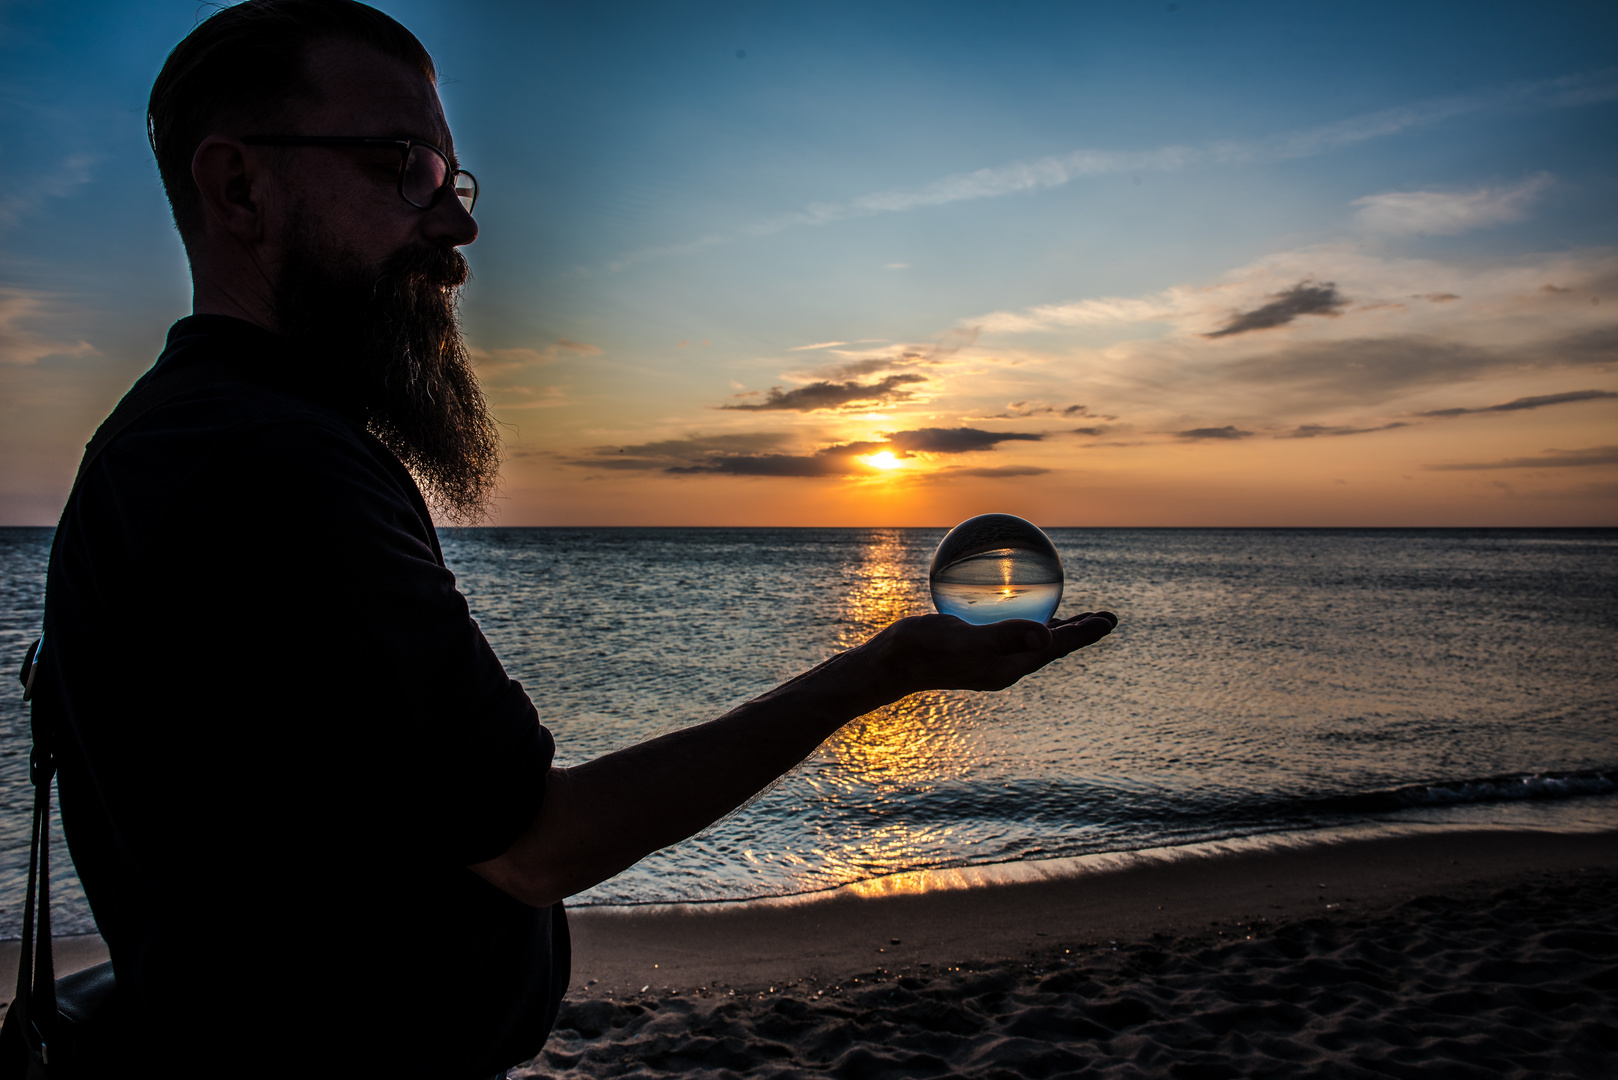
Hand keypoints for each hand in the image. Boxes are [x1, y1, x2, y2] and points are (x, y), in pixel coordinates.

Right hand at [864, 609, 1117, 695]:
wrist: (889, 663)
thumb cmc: (925, 652)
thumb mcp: (968, 642)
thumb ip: (1007, 637)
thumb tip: (1048, 638)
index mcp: (1008, 667)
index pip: (1056, 648)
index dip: (1084, 633)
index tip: (1109, 619)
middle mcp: (1002, 665)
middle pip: (1050, 646)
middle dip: (1078, 632)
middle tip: (1105, 617)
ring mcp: (986, 656)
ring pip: (1029, 638)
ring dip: (1054, 626)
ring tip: (1073, 614)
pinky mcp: (971, 645)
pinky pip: (1004, 627)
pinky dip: (1019, 614)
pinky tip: (1012, 598)